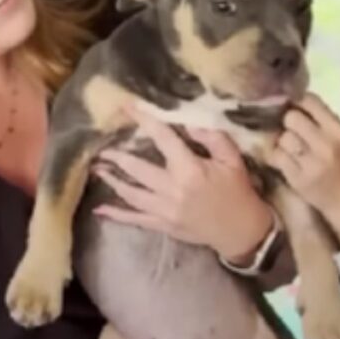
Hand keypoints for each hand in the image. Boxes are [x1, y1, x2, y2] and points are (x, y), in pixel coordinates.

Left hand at [93, 107, 274, 262]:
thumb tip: (189, 121)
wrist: (242, 231)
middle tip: (102, 147)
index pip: (162, 139)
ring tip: (98, 169)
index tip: (127, 107)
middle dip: (117, 157)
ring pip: (131, 193)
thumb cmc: (238, 192)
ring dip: (113, 180)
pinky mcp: (163, 225)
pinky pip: (135, 219)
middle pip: (137, 168)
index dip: (144, 120)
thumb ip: (212, 138)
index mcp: (190, 170)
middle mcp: (173, 189)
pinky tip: (100, 209)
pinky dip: (117, 215)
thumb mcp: (232, 160)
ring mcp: (165, 210)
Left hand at [268, 93, 339, 247]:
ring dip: (282, 143)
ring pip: (282, 138)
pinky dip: (277, 158)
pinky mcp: (297, 178)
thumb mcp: (339, 138)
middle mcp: (325, 143)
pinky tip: (285, 161)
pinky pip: (277, 157)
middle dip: (288, 124)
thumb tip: (290, 103)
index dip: (297, 103)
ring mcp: (311, 162)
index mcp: (337, 129)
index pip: (309, 100)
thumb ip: (319, 120)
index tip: (294, 109)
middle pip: (291, 117)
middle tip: (292, 133)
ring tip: (291, 150)